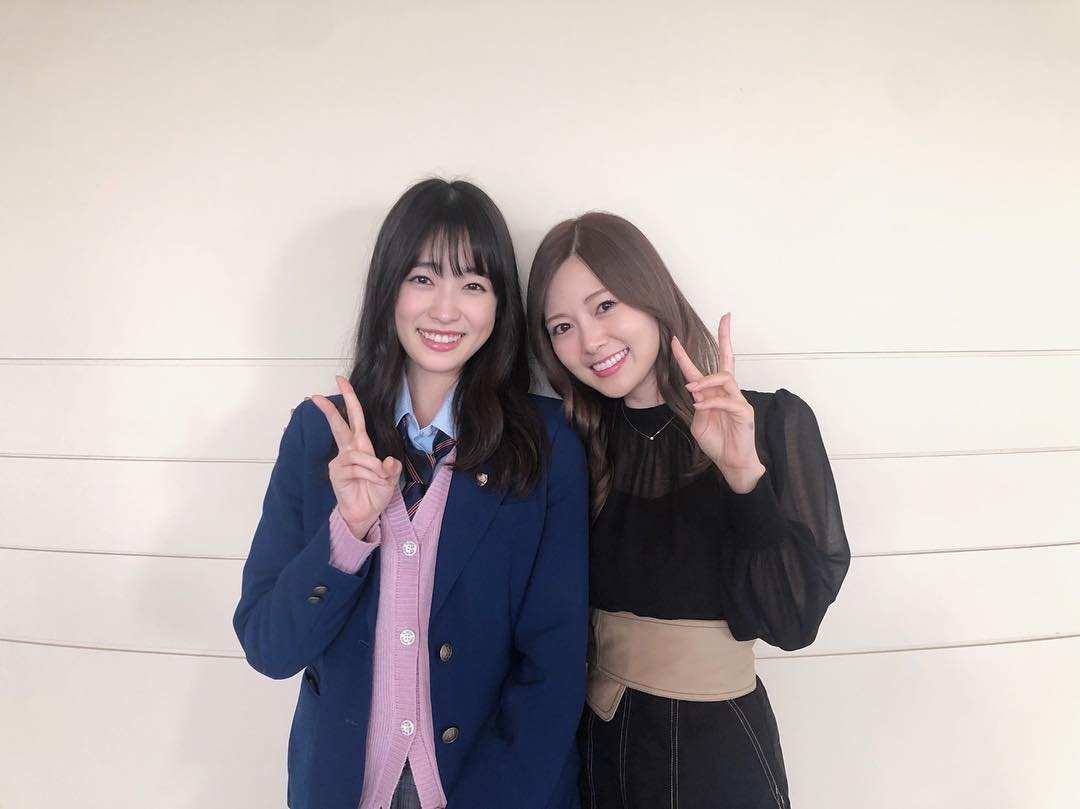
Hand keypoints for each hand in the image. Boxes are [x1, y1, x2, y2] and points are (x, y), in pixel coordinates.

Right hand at [309, 376, 401, 537]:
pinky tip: (370, 483)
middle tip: (316, 396)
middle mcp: (349, 450)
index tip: (341, 381)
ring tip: (379, 479)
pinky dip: (369, 475)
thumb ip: (392, 469)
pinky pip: (356, 468)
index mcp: (361, 445)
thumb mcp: (391, 479)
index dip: (349, 399)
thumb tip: (388, 461)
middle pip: (339, 425)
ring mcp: (341, 461)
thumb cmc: (375, 493)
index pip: (354, 418)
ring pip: (359, 455)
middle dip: (330, 409)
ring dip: (373, 467)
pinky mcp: (336, 473)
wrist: (366, 513)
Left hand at [671, 313, 764, 493]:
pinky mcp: (744, 413)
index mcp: (713, 393)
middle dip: (726, 337)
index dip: (687, 354)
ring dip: (706, 381)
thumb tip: (696, 394)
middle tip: (725, 318)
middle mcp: (727, 392)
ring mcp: (738, 401)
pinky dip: (711, 403)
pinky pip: (727, 401)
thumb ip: (698, 407)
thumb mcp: (699, 423)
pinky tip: (700, 407)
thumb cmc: (718, 442)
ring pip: (725, 378)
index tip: (676, 339)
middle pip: (727, 359)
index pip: (700, 368)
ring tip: (694, 390)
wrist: (732, 463)